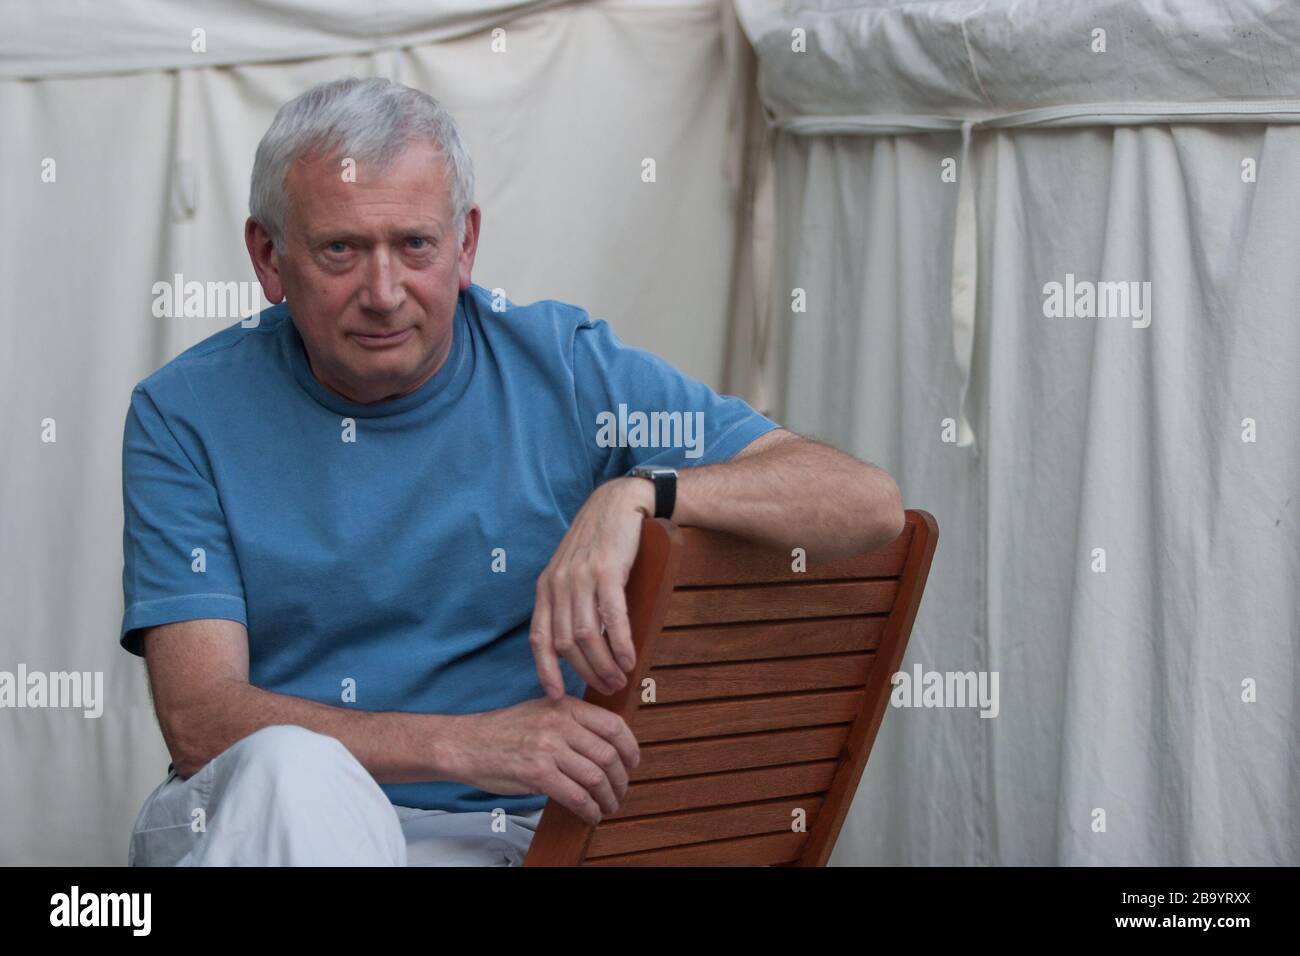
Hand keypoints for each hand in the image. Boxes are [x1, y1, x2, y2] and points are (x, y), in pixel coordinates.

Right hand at [448, 696, 639, 823]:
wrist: (466, 743)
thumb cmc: (503, 731)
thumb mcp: (541, 711)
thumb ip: (572, 721)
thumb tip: (606, 744)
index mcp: (565, 706)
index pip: (613, 725)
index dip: (630, 748)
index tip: (633, 763)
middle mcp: (560, 723)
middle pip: (608, 755)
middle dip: (621, 779)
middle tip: (621, 791)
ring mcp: (548, 748)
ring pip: (596, 777)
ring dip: (608, 798)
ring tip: (608, 806)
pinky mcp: (537, 773)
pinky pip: (576, 796)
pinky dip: (589, 809)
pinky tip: (591, 814)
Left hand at [529, 476, 653, 698]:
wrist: (617, 503)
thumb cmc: (597, 541)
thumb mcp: (571, 570)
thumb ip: (568, 602)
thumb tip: (576, 645)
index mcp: (546, 587)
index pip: (539, 638)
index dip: (546, 671)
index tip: (557, 696)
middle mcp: (558, 584)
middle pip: (565, 643)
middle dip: (586, 672)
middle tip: (607, 688)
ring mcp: (581, 577)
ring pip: (587, 635)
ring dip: (604, 664)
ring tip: (620, 678)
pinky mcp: (607, 571)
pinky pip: (611, 617)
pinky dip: (620, 643)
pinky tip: (630, 659)